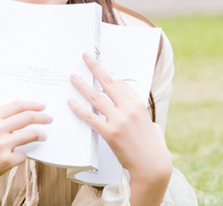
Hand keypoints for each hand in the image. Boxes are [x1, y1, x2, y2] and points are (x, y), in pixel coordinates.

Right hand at [0, 101, 51, 203]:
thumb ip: (0, 120)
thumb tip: (27, 113)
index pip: (17, 105)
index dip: (33, 104)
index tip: (43, 106)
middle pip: (28, 117)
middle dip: (43, 117)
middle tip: (49, 119)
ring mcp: (0, 145)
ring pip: (31, 134)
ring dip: (41, 135)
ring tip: (43, 136)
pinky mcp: (5, 161)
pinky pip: (24, 155)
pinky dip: (24, 155)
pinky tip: (19, 156)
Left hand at [68, 53, 171, 203]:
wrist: (152, 165)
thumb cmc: (152, 146)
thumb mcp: (150, 123)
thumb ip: (138, 113)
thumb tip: (130, 109)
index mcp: (139, 104)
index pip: (121, 84)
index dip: (109, 79)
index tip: (100, 73)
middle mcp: (129, 109)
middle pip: (108, 83)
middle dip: (95, 68)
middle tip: (85, 57)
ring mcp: (119, 121)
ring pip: (96, 98)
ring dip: (82, 85)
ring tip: (73, 77)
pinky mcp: (110, 134)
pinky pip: (90, 118)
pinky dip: (79, 109)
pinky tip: (71, 102)